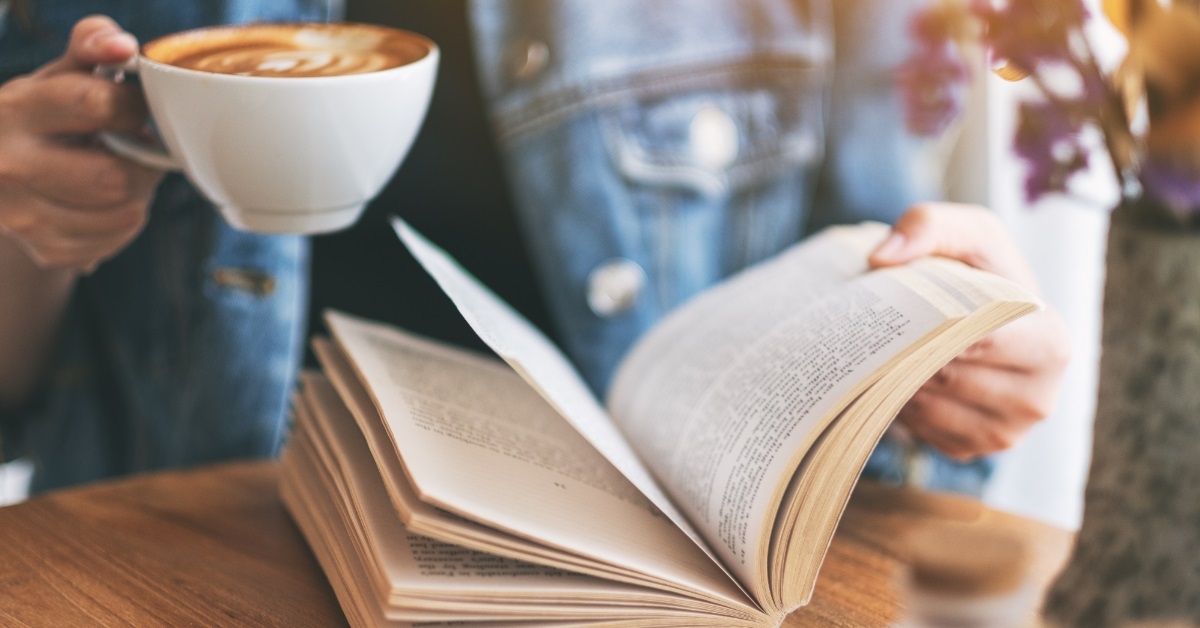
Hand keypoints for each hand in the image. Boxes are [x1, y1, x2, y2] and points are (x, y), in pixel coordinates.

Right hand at [0, 15, 162, 271]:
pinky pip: (115, 242)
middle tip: (138, 153)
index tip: (136, 109)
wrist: (2, 172)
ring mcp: (22, 214)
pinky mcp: (44, 248)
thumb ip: (92, 46)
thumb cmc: (48, 116)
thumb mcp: (61, 74)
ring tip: (121, 176)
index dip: (134, 107)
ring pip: (122, 215)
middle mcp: (11, 164)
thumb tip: (122, 46)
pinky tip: (105, 205)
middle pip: (114, 177)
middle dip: (143, 165)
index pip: (95, 104)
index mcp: (19, 109)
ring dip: (139, 196)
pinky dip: (124, 224)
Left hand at [868, 203, 1070, 460]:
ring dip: (900, 378)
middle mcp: (1038, 398)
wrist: (977, 314)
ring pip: (930, 407)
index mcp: (1051, 344)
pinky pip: (921, 430)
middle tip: (881, 325)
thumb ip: (928, 225)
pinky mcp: (970, 450)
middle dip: (911, 349)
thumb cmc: (978, 271)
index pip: (982, 340)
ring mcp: (1005, 433)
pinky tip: (899, 374)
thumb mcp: (964, 230)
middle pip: (951, 377)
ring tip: (888, 346)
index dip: (936, 323)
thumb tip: (882, 258)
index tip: (904, 306)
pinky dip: (902, 402)